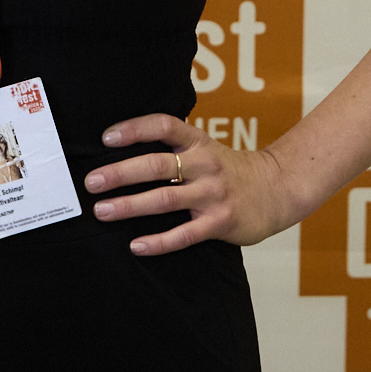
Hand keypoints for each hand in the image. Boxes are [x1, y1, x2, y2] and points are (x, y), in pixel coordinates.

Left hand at [86, 115, 300, 254]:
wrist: (278, 189)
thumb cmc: (230, 170)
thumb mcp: (206, 148)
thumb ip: (174, 148)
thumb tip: (122, 151)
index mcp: (198, 142)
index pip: (163, 125)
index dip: (134, 128)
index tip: (106, 137)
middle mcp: (204, 164)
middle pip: (156, 165)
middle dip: (120, 173)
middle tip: (91, 182)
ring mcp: (213, 194)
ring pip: (165, 199)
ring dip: (130, 205)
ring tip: (102, 211)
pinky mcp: (220, 222)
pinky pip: (185, 234)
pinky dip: (159, 241)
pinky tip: (137, 246)